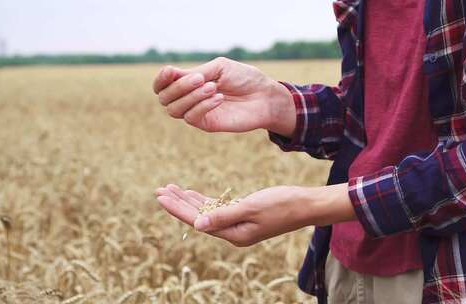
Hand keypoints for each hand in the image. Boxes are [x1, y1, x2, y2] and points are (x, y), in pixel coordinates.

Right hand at [152, 57, 295, 135]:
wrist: (264, 96)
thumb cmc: (244, 79)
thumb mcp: (219, 67)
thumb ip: (196, 72)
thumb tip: (173, 75)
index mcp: (189, 82)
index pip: (162, 85)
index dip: (160, 79)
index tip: (170, 71)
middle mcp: (189, 98)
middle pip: (164, 98)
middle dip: (179, 86)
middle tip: (201, 79)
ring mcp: (197, 112)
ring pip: (174, 110)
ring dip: (191, 96)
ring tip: (213, 87)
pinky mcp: (207, 124)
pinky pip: (192, 118)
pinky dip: (203, 105)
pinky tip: (219, 97)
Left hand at [155, 184, 354, 246]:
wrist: (306, 204)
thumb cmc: (282, 204)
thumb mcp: (252, 207)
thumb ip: (224, 215)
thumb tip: (197, 224)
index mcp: (234, 234)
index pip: (198, 221)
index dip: (178, 208)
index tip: (161, 196)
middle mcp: (233, 232)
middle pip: (198, 217)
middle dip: (178, 204)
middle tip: (159, 190)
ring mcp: (238, 224)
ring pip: (206, 212)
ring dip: (189, 200)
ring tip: (170, 189)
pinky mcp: (244, 215)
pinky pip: (218, 208)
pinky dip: (204, 200)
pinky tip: (193, 193)